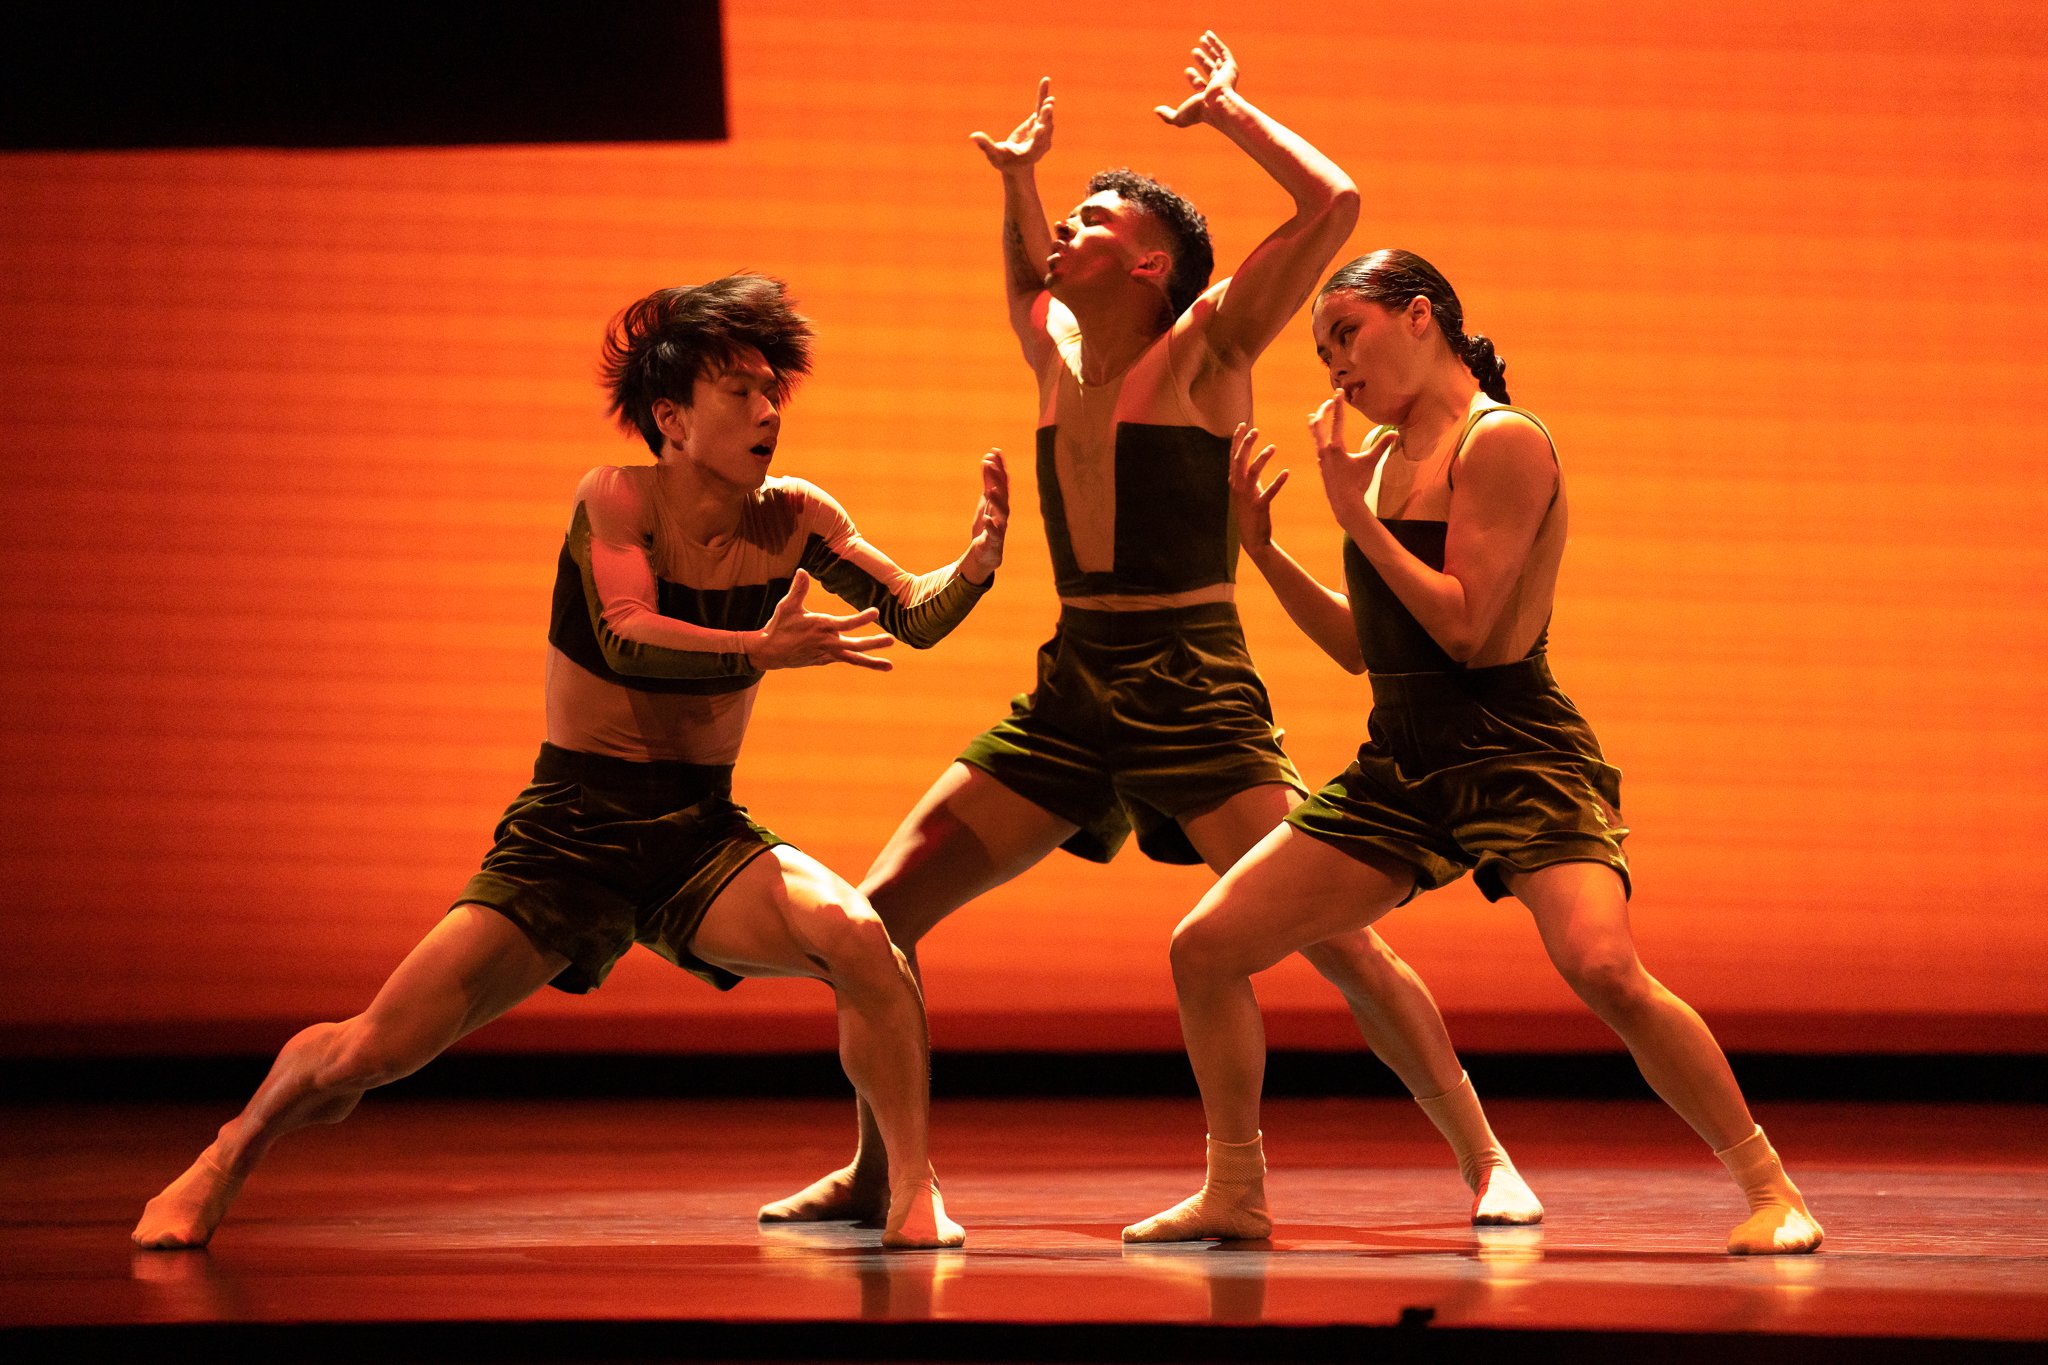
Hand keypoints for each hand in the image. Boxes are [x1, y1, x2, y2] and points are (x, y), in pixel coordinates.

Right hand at [746, 570, 894, 671]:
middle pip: (855, 645)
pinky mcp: (826, 660)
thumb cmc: (779, 626)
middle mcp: (827, 642)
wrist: (770, 653)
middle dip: (873, 643)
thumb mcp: (787, 606)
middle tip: (891, 640)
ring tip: (889, 666)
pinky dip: (860, 661)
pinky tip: (874, 662)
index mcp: (820, 627)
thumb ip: (798, 589)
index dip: (862, 619)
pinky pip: (846, 660)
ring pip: (853, 659)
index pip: (845, 623)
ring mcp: (827, 654)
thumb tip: (802, 571)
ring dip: (872, 662)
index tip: (876, 612)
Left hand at [962, 449, 1009, 581]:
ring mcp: (1000, 528)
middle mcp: (1003, 514)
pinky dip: (993, 527)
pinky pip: (995, 534)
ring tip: (990, 490)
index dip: (999, 466)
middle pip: (1003, 494)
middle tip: (990, 463)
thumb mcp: (985, 501)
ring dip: (998, 501)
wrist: (984, 554)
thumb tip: (988, 459)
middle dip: (998, 478)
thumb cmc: (987, 526)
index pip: (1002, 482)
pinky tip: (988, 519)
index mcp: (1000, 503)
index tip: (994, 451)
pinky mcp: (994, 543)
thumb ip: (988, 482)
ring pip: (1003, 513)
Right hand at [970, 78, 1054, 169]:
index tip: (1040, 128)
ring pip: (1045, 115)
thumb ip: (986, 146)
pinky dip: (1043, 93)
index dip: (1039, 136)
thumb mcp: (994, 156)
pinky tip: (1045, 80)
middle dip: (1046, 118)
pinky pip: (1041, 106)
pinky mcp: (1038, 121)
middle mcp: (1042, 142)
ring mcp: (1042, 130)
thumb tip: (972, 136)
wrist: (1018, 164)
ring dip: (1046, 104)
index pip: (1036, 144)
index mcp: (1032, 152)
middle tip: (1048, 106)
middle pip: (1045, 128)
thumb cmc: (1005, 162)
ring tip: (1048, 93)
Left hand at [1155, 30, 1238, 127]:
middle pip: (1210, 70)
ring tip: (1202, 39)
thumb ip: (1167, 115)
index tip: (1187, 71)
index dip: (1194, 78)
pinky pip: (1223, 51)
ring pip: (1217, 59)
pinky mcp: (1230, 67)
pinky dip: (1216, 43)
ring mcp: (1225, 76)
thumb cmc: (1199, 112)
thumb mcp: (1180, 117)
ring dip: (1210, 49)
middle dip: (1203, 61)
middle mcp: (1218, 86)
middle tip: (1194, 51)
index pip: (1201, 85)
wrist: (1218, 106)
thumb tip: (1155, 111)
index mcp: (1208, 98)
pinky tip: (1208, 34)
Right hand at [1228, 423, 1288, 552]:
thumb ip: (1245, 476)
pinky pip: (1268, 492)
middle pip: (1239, 461)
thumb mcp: (1244, 492)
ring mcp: (1247, 497)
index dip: (1236, 441)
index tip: (1241, 425)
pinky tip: (1286, 472)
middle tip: (1255, 430)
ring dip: (1262, 459)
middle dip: (1246, 444)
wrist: (1252, 539)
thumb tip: (1248, 459)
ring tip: (1273, 447)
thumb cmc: (1249, 513)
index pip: (1233, 457)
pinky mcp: (1259, 507)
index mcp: (1234, 482)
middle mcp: (1238, 487)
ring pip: (1252, 473)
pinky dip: (1277, 482)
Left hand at [1311, 393, 1392, 528]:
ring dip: (1316, 423)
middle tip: (1329, 401)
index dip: (1338, 404)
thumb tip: (1395, 433)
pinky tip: (1321, 440)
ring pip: (1315, 435)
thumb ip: (1382, 447)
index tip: (1338, 392)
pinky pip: (1318, 446)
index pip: (1337, 420)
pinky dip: (1318, 438)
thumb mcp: (1371, 463)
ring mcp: (1321, 458)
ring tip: (1315, 416)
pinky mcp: (1321, 466)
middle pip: (1319, 424)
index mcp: (1336, 446)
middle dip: (1323, 410)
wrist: (1344, 503)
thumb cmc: (1358, 483)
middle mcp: (1325, 450)